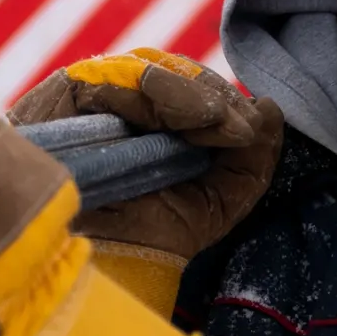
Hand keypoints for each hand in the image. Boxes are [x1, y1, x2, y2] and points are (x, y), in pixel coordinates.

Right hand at [8, 48, 283, 264]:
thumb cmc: (146, 236)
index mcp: (158, 124)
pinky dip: (160, 90)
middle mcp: (125, 103)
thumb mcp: (215, 203)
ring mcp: (95, 93)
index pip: (200, 92)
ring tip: (217, 124)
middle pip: (182, 75)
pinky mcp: (66, 90)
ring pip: (155, 69)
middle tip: (241, 131)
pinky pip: (117, 75)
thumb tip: (270, 108)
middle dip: (218, 101)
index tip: (251, 134)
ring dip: (196, 95)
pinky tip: (187, 116)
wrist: (89, 266)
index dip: (228, 106)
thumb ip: (249, 161)